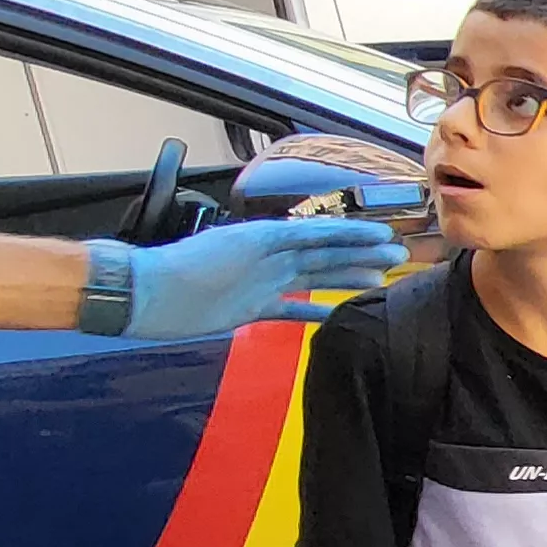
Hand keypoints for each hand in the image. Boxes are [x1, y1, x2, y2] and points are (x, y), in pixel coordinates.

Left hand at [123, 219, 404, 338]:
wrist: (150, 297)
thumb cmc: (186, 270)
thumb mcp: (233, 248)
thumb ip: (270, 241)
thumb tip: (304, 234)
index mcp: (268, 238)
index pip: (320, 234)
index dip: (352, 235)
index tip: (384, 236)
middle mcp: (271, 257)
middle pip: (324, 254)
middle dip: (359, 254)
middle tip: (396, 257)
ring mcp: (264, 282)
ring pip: (315, 277)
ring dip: (346, 277)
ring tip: (379, 280)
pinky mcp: (253, 307)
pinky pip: (293, 307)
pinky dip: (315, 308)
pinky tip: (338, 312)